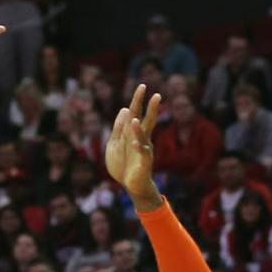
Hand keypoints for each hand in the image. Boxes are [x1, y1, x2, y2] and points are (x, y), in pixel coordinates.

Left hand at [105, 85, 161, 209]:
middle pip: (147, 121)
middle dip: (151, 109)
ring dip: (138, 129)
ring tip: (134, 121)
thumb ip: (118, 128)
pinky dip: (137, 147)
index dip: (138, 100)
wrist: (129, 185)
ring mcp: (143, 150)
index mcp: (132, 133)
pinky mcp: (143, 162)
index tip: (142, 86)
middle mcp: (141, 139)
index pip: (136, 113)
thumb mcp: (114, 143)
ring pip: (143, 137)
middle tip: (157, 95)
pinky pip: (142, 153)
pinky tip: (133, 143)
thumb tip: (125, 109)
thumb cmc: (123, 164)